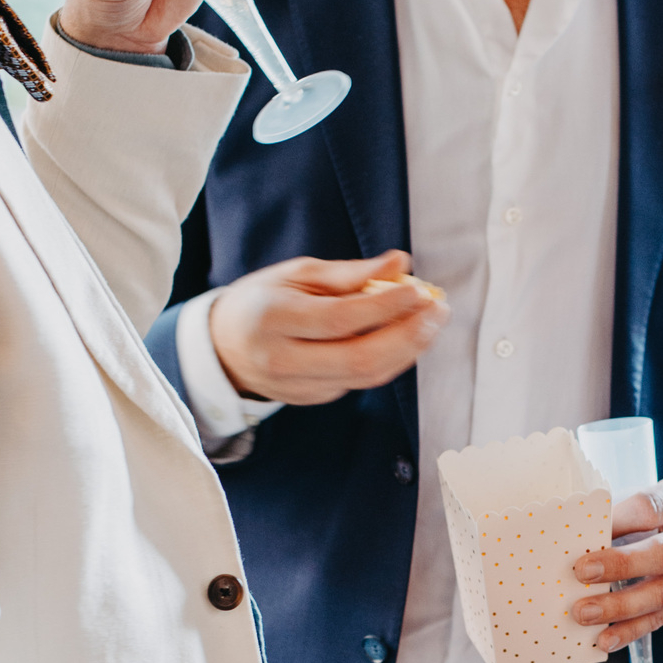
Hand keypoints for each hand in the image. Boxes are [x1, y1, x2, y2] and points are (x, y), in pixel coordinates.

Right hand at [209, 250, 448, 404]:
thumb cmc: (264, 300)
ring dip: (409, 350)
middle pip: (360, 358)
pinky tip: (407, 337)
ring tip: (432, 322)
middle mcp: (283, 360)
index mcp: (273, 319)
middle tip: (438, 310)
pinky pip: (361, 381)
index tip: (419, 289)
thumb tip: (401, 263)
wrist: (224, 348)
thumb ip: (350, 274)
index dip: (386, 306)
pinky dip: (391, 359)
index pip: (340, 319)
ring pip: (367, 376)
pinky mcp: (314, 399)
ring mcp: (299, 386)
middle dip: (408, 335)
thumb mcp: (297, 274)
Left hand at [572, 477, 662, 650]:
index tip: (585, 528)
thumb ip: (624, 508)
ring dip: (621, 606)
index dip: (618, 519)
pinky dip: (631, 631)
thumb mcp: (660, 497)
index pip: (653, 507)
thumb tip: (575, 527)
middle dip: (621, 564)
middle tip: (582, 572)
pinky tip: (605, 639)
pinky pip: (661, 619)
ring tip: (585, 612)